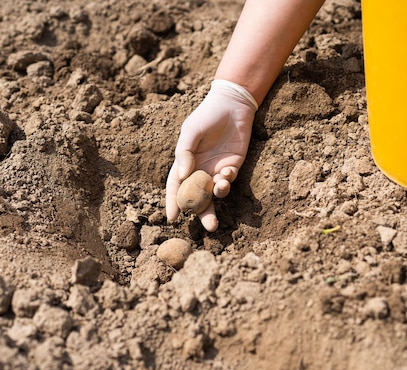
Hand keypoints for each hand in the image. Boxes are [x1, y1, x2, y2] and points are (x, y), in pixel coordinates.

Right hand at [166, 79, 257, 231]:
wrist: (233, 105)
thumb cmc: (206, 116)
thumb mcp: (190, 131)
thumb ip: (184, 153)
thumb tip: (183, 175)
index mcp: (185, 163)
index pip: (176, 187)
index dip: (173, 203)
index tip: (173, 218)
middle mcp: (199, 170)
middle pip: (198, 197)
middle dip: (203, 213)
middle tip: (209, 228)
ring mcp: (216, 170)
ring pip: (215, 193)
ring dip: (218, 197)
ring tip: (220, 188)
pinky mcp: (232, 167)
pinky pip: (228, 181)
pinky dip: (227, 180)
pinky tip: (227, 172)